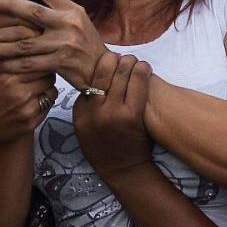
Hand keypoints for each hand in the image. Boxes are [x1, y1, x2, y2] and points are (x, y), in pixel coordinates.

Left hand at [0, 0, 106, 90]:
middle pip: (31, 12)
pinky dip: (10, 66)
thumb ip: (58, 2)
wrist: (104, 71)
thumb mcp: (77, 18)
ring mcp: (64, 43)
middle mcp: (68, 23)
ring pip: (24, 44)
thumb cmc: (85, 42)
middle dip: (6, 6)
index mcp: (71, 9)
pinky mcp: (61, 63)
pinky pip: (28, 65)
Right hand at [0, 64, 54, 144]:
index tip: (40, 59)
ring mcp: (26, 109)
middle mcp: (19, 92)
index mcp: (8, 76)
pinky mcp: (31, 123)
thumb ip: (8, 59)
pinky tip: (34, 100)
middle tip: (43, 72)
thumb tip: (27, 45)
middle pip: (48, 76)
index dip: (41, 60)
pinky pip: (48, 107)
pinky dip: (44, 102)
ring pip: (52, 91)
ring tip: (38, 87)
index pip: (37, 62)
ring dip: (47, 88)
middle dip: (47, 73)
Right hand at [73, 54, 154, 179]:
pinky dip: (142, 72)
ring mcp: (113, 112)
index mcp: (81, 110)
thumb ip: (87, 102)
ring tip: (135, 61)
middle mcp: (94, 110)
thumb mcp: (84, 124)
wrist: (122, 168)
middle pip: (106, 71)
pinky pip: (138, 85)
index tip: (110, 59)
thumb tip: (96, 74)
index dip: (102, 63)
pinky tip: (145, 67)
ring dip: (131, 62)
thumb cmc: (104, 144)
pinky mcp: (132, 116)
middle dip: (117, 59)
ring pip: (123, 74)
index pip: (90, 76)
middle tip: (124, 57)